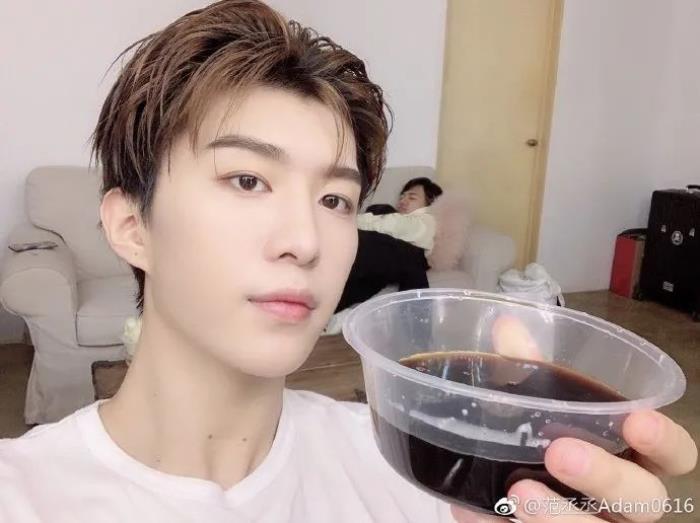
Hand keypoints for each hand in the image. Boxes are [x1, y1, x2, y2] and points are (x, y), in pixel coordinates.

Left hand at [449, 316, 697, 521]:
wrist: (499, 495)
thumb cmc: (537, 443)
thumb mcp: (532, 407)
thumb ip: (524, 370)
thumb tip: (506, 327)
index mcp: (631, 458)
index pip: (676, 456)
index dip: (665, 441)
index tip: (637, 420)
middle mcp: (624, 503)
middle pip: (646, 500)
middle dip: (607, 477)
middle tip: (560, 453)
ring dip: (561, 515)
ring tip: (518, 491)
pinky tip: (482, 511)